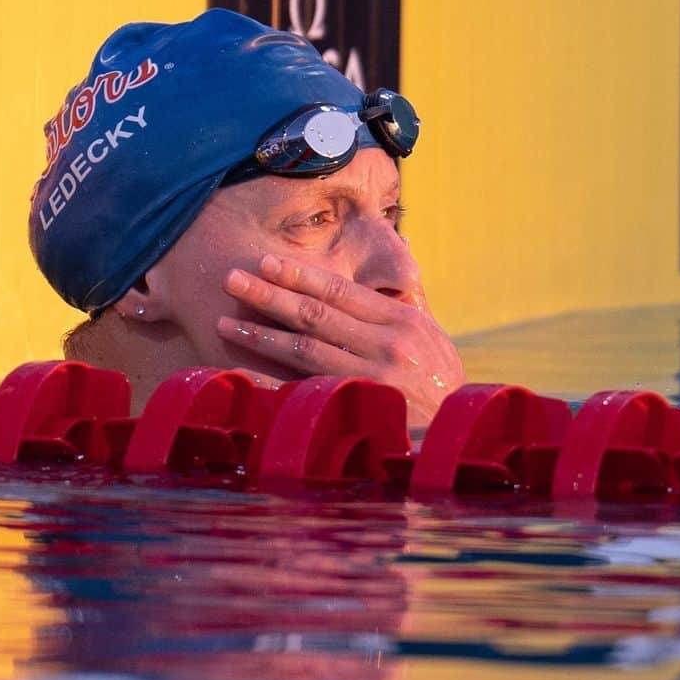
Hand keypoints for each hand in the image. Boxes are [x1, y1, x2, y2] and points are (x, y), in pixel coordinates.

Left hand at [217, 253, 464, 425]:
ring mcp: (371, 379)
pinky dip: (269, 382)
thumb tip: (401, 245)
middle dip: (269, 294)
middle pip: (315, 314)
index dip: (299, 275)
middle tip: (231, 277)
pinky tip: (240, 373)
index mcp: (402, 320)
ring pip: (304, 350)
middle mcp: (386, 345)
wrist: (457, 433)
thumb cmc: (442, 381)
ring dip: (260, 334)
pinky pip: (303, 392)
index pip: (340, 291)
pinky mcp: (359, 410)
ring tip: (223, 321)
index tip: (266, 262)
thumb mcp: (435, 334)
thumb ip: (412, 294)